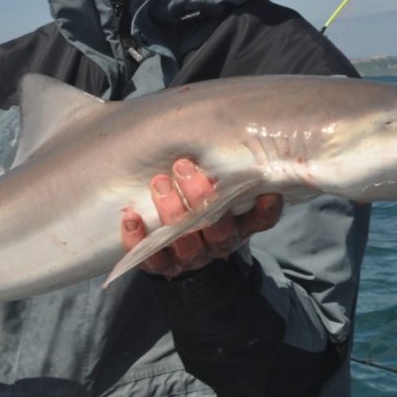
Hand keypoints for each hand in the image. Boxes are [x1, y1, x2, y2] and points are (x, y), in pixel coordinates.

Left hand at [121, 158, 281, 279]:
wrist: (179, 250)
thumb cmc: (202, 207)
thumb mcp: (219, 192)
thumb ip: (225, 172)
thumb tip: (231, 130)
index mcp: (239, 226)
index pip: (260, 221)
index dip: (265, 209)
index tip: (266, 192)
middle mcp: (218, 244)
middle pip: (216, 227)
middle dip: (200, 196)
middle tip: (183, 166)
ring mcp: (190, 257)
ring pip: (185, 241)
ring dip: (171, 211)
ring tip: (159, 183)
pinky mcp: (162, 266)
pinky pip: (151, 258)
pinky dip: (139, 238)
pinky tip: (131, 217)